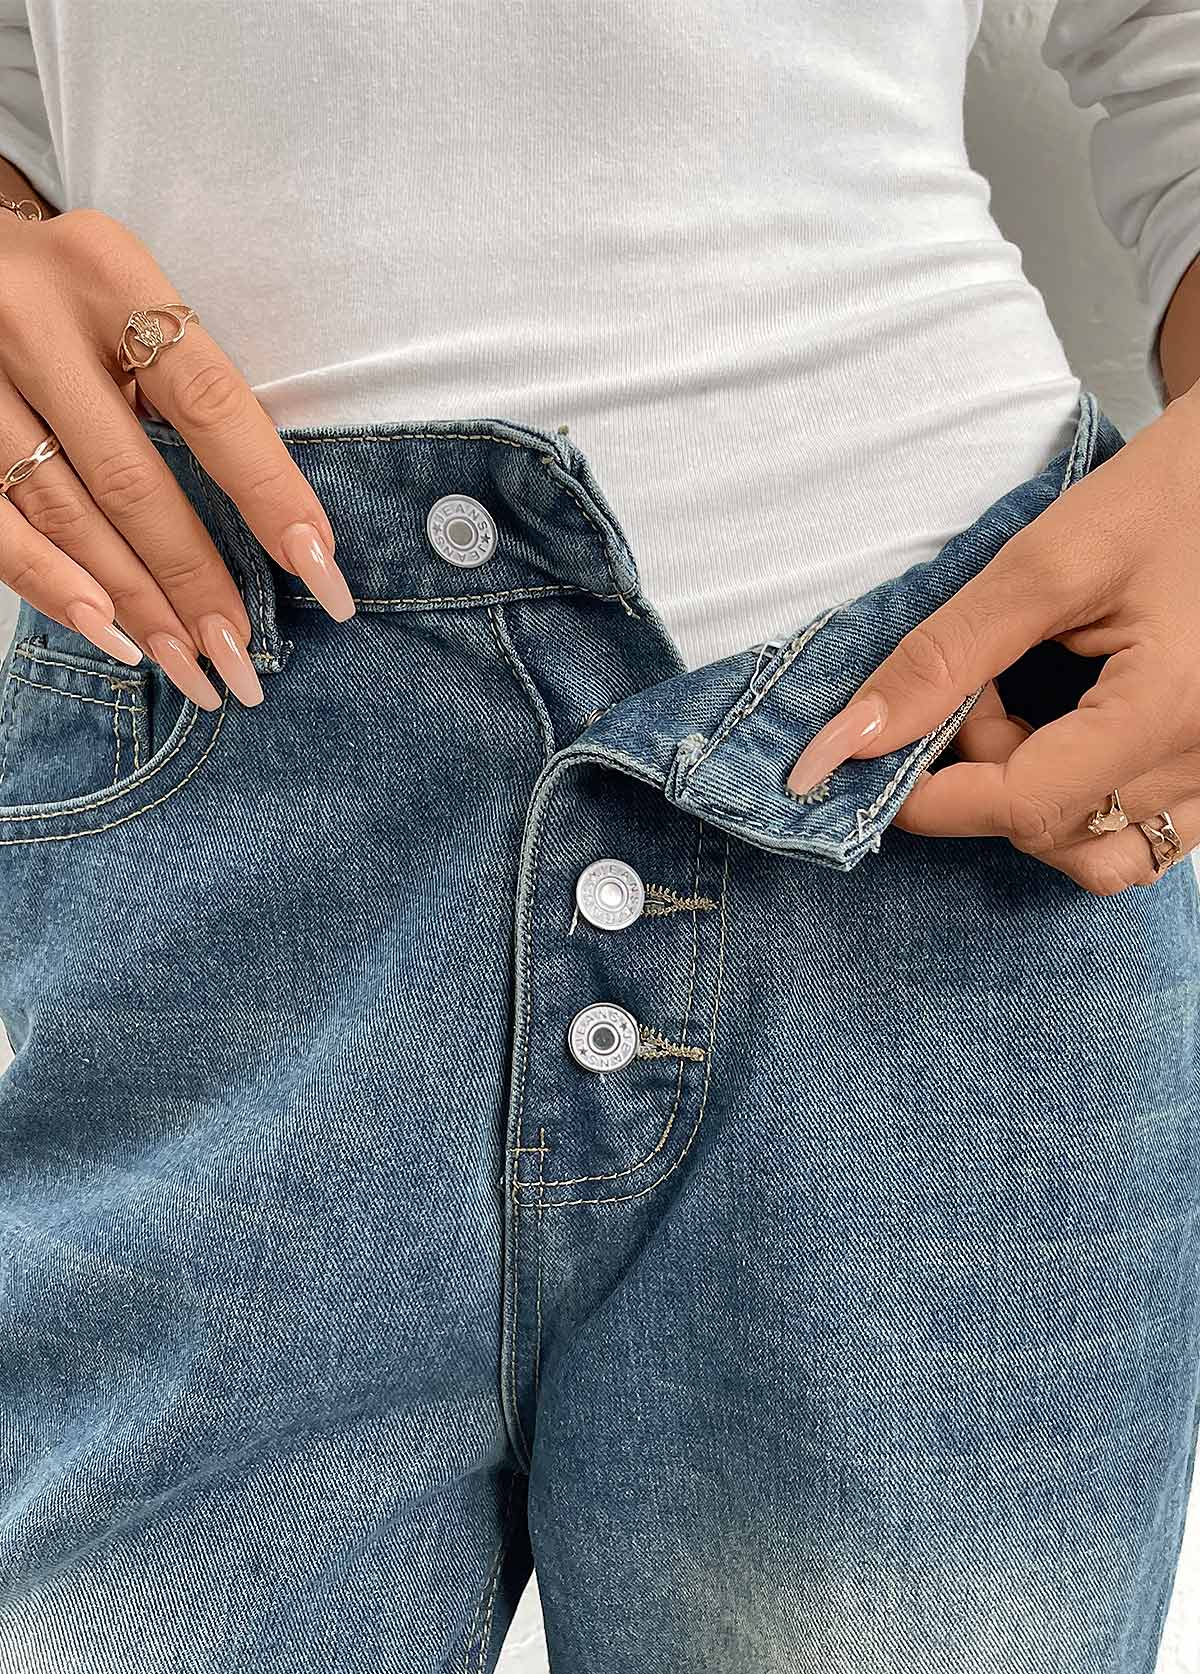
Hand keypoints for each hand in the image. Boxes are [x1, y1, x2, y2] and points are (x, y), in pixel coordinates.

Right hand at [0, 206, 354, 708]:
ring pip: (63, 514)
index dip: (269, 493)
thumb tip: (278, 522)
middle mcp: (32, 321)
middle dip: (193, 579)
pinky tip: (108, 633)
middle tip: (241, 652)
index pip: (210, 402)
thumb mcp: (131, 300)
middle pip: (130, 477)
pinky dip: (52, 587)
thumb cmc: (70, 293)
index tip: (321, 567)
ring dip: (133, 603)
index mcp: (110, 275)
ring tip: (190, 665)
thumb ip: (186, 384)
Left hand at [785, 394, 1199, 895]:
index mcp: (1172, 707)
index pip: (1028, 807)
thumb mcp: (1046, 559)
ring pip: (1094, 852)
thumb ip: (946, 654)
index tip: (877, 760)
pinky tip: (1062, 738)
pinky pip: (1136, 838)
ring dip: (1030, 801)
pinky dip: (1076, 806)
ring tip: (1024, 713)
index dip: (934, 800)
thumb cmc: (1168, 495)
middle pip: (1055, 832)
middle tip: (979, 687)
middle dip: (984, 776)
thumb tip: (852, 738)